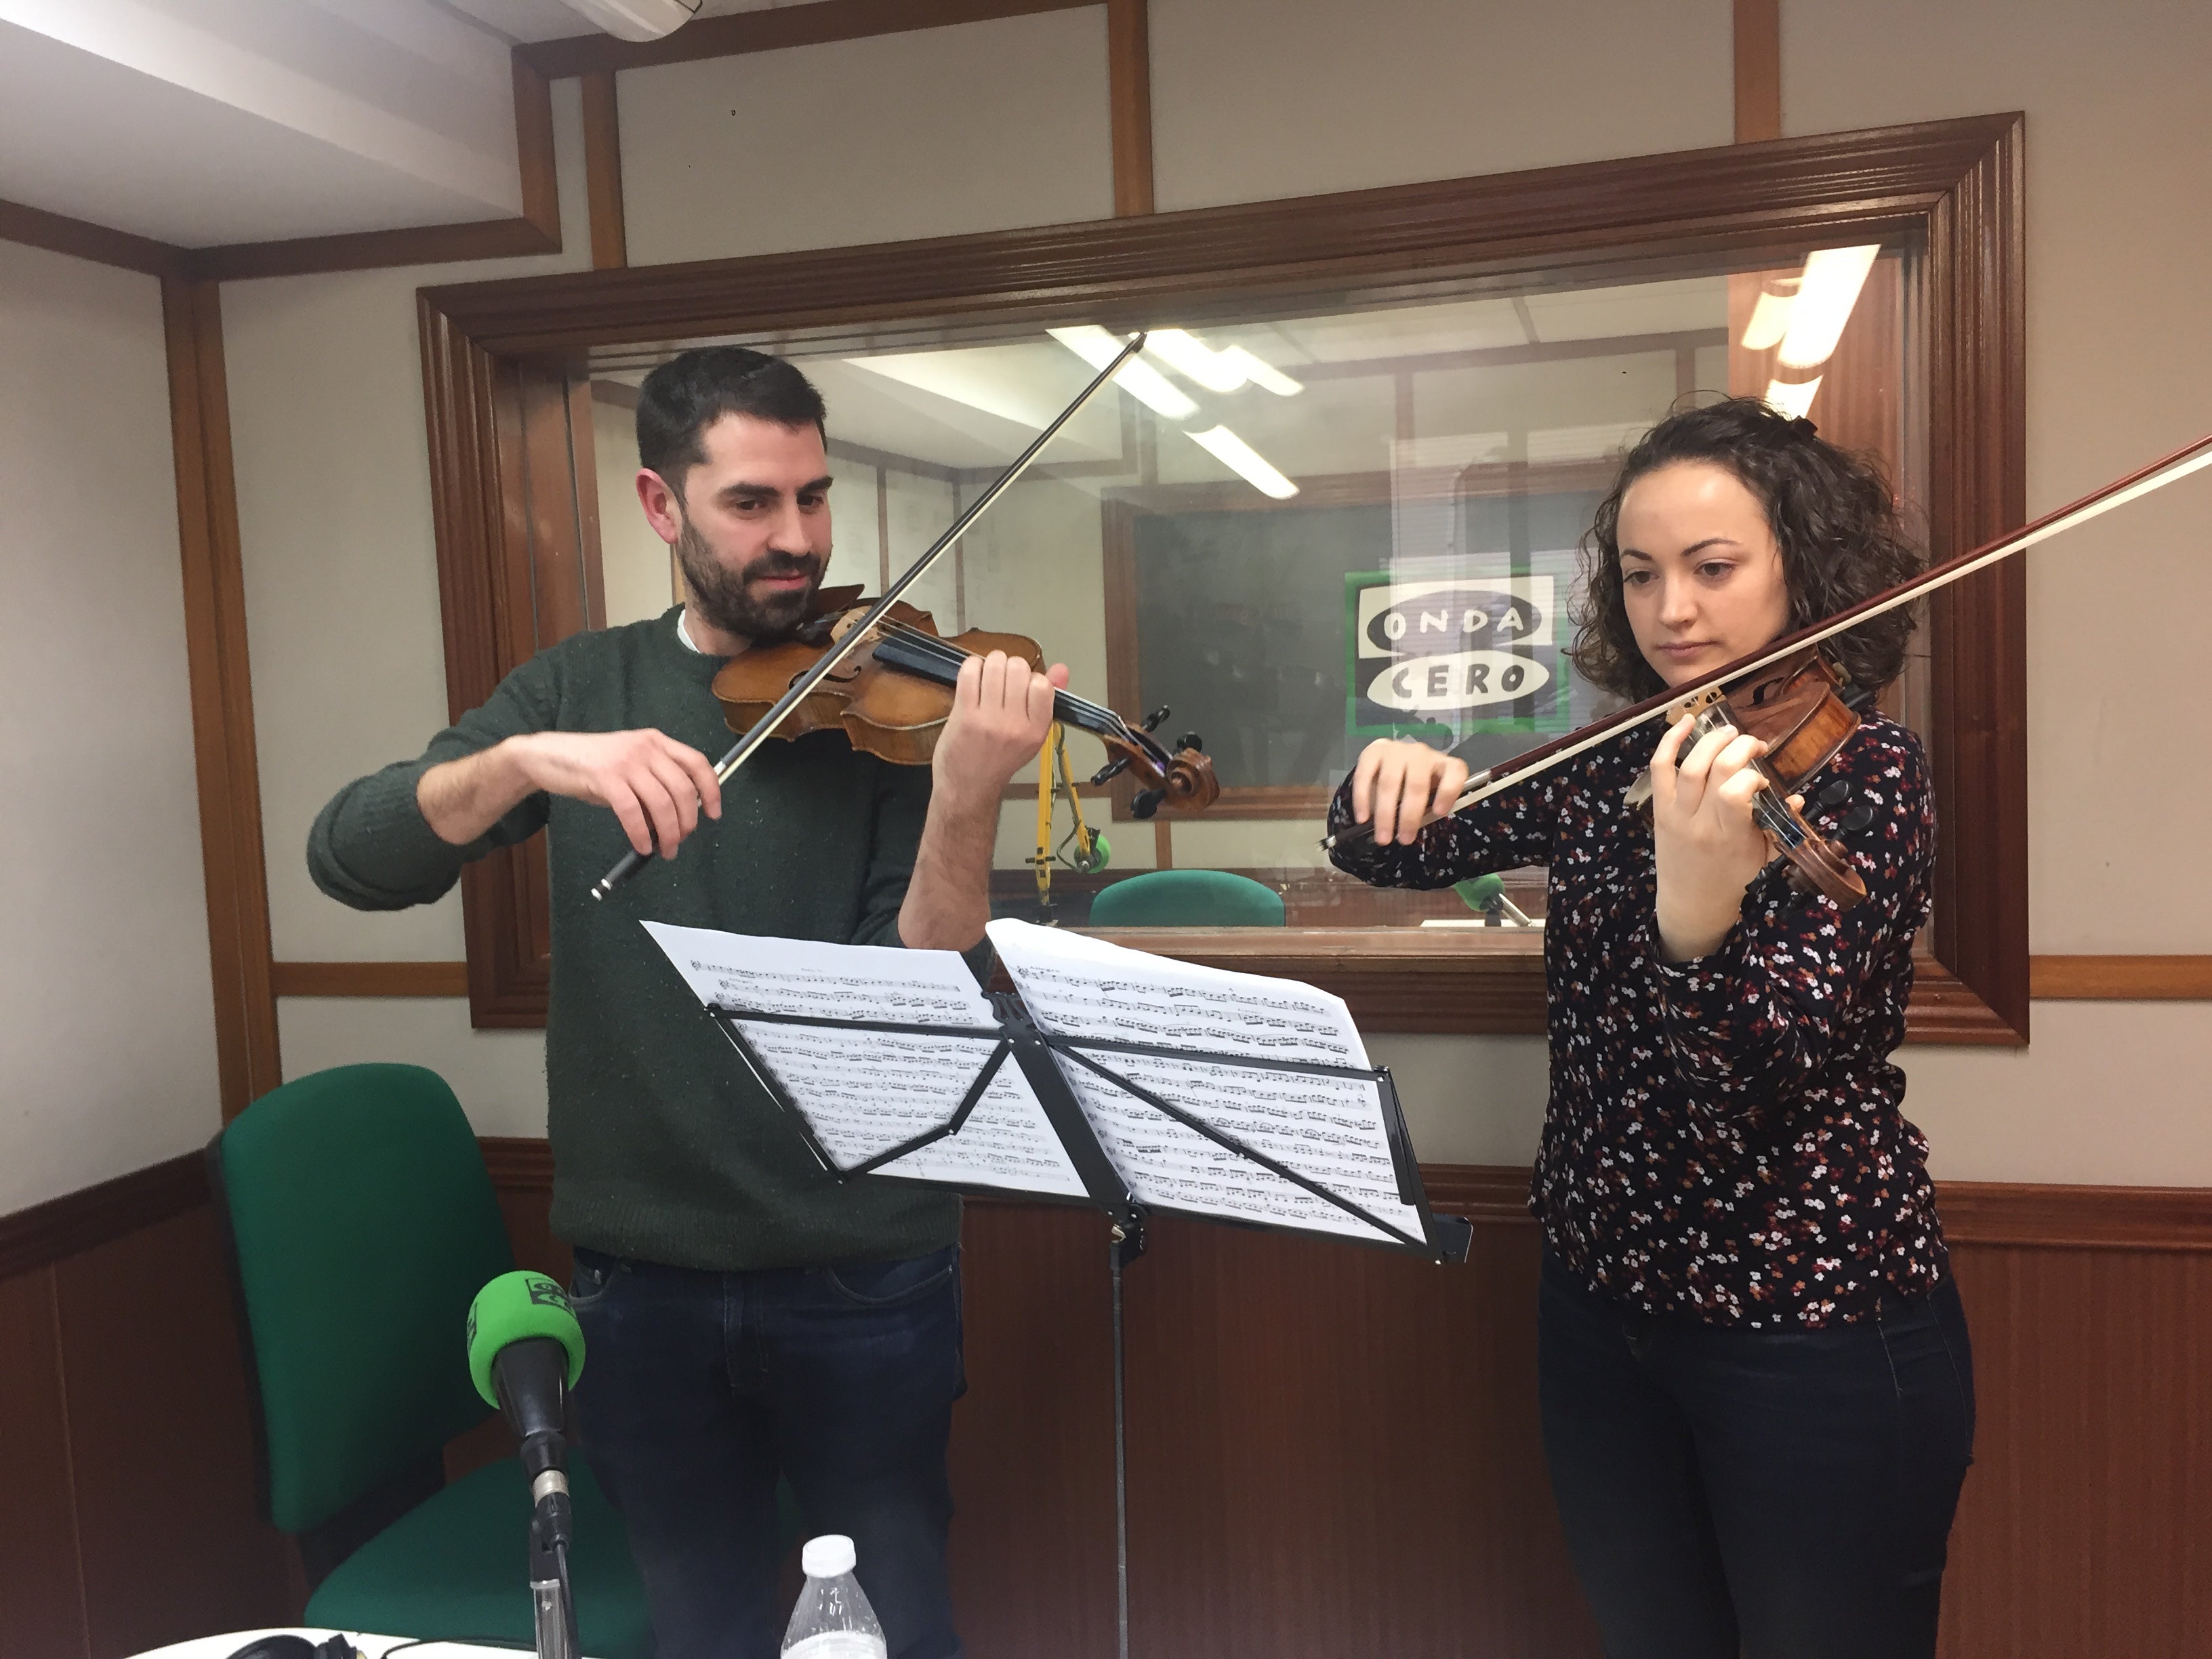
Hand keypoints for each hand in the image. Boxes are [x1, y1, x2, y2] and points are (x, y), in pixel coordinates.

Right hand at [513, 729, 722, 858]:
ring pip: (661, 803)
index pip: (697, 763)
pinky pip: (632, 812)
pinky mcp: (605, 778)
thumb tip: (678, 818)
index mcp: (657, 742)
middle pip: (683, 789)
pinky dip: (642, 834)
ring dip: (668, 833)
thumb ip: (655, 784)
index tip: (714, 814)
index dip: (711, 790)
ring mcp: (626, 761)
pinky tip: (642, 846)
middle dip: (687, 821)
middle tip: (681, 841)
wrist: (549, 756)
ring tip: (665, 850)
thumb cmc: (592, 765)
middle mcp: (646, 748)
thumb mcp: (630, 766)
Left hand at [930, 651, 1067, 811]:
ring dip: (989, 663)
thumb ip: (1047, 700)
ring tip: (986, 676)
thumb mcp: (1032, 735)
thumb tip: (1062, 669)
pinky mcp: (964, 715)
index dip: (1031, 677)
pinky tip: (972, 675)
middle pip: (1018, 668)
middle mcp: (1016, 725)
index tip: (1020, 687)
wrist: (968, 788)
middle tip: (1001, 678)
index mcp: (1037, 730)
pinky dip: (971, 666)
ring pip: (995, 666)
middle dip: (1009, 665)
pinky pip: (970, 673)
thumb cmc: (999, 760)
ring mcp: (989, 720)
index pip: (1042, 684)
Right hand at [1348, 738, 1468, 845]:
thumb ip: (1428, 807)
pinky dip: (1362, 799)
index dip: (1448, 791)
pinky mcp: (1373, 750)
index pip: (1454, 771)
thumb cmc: (1417, 784)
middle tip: (1404, 840)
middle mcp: (1421, 753)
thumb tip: (1411, 830)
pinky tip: (1363, 818)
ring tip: (1383, 838)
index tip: (1439, 812)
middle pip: (1416, 785)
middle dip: (1409, 816)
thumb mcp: (1430, 794)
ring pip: (1389, 783)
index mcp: (1443, 764)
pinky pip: (1365, 775)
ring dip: (1385, 814)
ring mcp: (1396, 750)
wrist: (1394, 759)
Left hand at [1649, 715, 1799, 960]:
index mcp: (1730, 835)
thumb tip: (1797, 796)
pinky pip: (1659, 768)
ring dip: (1712, 741)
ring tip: (1731, 733)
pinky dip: (1670, 740)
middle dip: (1739, 747)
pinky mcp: (1658, 808)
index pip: (1736, 792)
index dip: (1752, 774)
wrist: (1690, 900)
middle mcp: (1700, 822)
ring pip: (1689, 765)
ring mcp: (1675, 814)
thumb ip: (1781, 826)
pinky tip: (1687, 721)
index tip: (1761, 779)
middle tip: (1754, 745)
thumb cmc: (1732, 874)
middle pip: (1716, 770)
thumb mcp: (1763, 854)